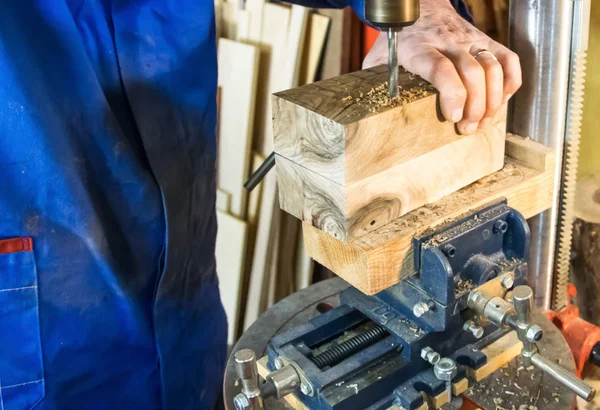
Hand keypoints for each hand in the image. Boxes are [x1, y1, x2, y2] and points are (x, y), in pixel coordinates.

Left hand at [363, 0, 521, 134]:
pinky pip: (508, 59)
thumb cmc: (399, 39)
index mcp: (419, 48)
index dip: (452, 93)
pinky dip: (511, 82)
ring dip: (494, 99)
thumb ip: (375, 81)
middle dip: (475, 106)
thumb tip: (369, 113)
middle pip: (472, 72)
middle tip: (468, 129)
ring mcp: (470, 40)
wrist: (421, 6)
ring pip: (493, 67)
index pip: (441, 68)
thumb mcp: (379, 58)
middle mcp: (448, 42)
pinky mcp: (485, 40)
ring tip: (484, 122)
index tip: (455, 117)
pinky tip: (501, 101)